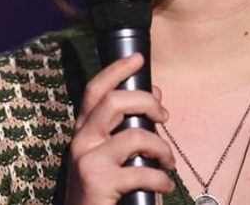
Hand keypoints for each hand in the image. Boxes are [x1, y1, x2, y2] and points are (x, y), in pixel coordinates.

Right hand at [64, 53, 175, 204]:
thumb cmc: (103, 190)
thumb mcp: (111, 154)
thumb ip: (129, 126)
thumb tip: (156, 96)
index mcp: (83, 130)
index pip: (95, 89)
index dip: (116, 70)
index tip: (138, 59)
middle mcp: (81, 140)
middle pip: (115, 101)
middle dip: (147, 102)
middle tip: (164, 116)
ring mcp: (87, 160)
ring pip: (135, 135)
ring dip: (162, 148)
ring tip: (169, 162)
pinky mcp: (98, 181)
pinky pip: (143, 170)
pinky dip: (162, 178)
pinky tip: (165, 185)